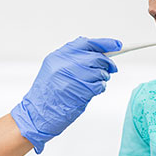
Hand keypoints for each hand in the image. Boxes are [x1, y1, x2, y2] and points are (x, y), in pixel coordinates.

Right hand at [10, 36, 121, 153]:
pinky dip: (101, 87)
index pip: (87, 43)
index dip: (105, 43)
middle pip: (97, 57)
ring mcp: (75, 78)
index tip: (117, 45)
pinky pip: (100, 85)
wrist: (38, 112)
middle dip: (107, 63)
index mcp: (60, 56)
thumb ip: (73, 58)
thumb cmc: (47, 92)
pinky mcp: (82, 91)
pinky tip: (93, 90)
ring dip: (103, 77)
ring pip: (101, 72)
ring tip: (96, 82)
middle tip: (111, 68)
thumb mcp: (54, 67)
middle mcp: (67, 64)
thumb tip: (97, 53)